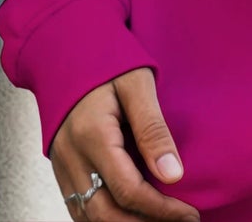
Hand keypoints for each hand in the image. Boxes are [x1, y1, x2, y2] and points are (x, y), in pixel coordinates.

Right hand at [49, 65, 201, 221]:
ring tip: (160, 219)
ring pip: (90, 217)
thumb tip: (173, 175)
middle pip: (106, 214)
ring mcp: (62, 164)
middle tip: (181, 221)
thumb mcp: (136, 84)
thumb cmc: (106, 60)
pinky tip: (131, 214)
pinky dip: (105, 218)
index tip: (190, 214)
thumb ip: (153, 129)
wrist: (65, 46)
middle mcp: (71, 157)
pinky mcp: (60, 167)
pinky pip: (79, 208)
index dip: (162, 210)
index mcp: (92, 134)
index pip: (128, 191)